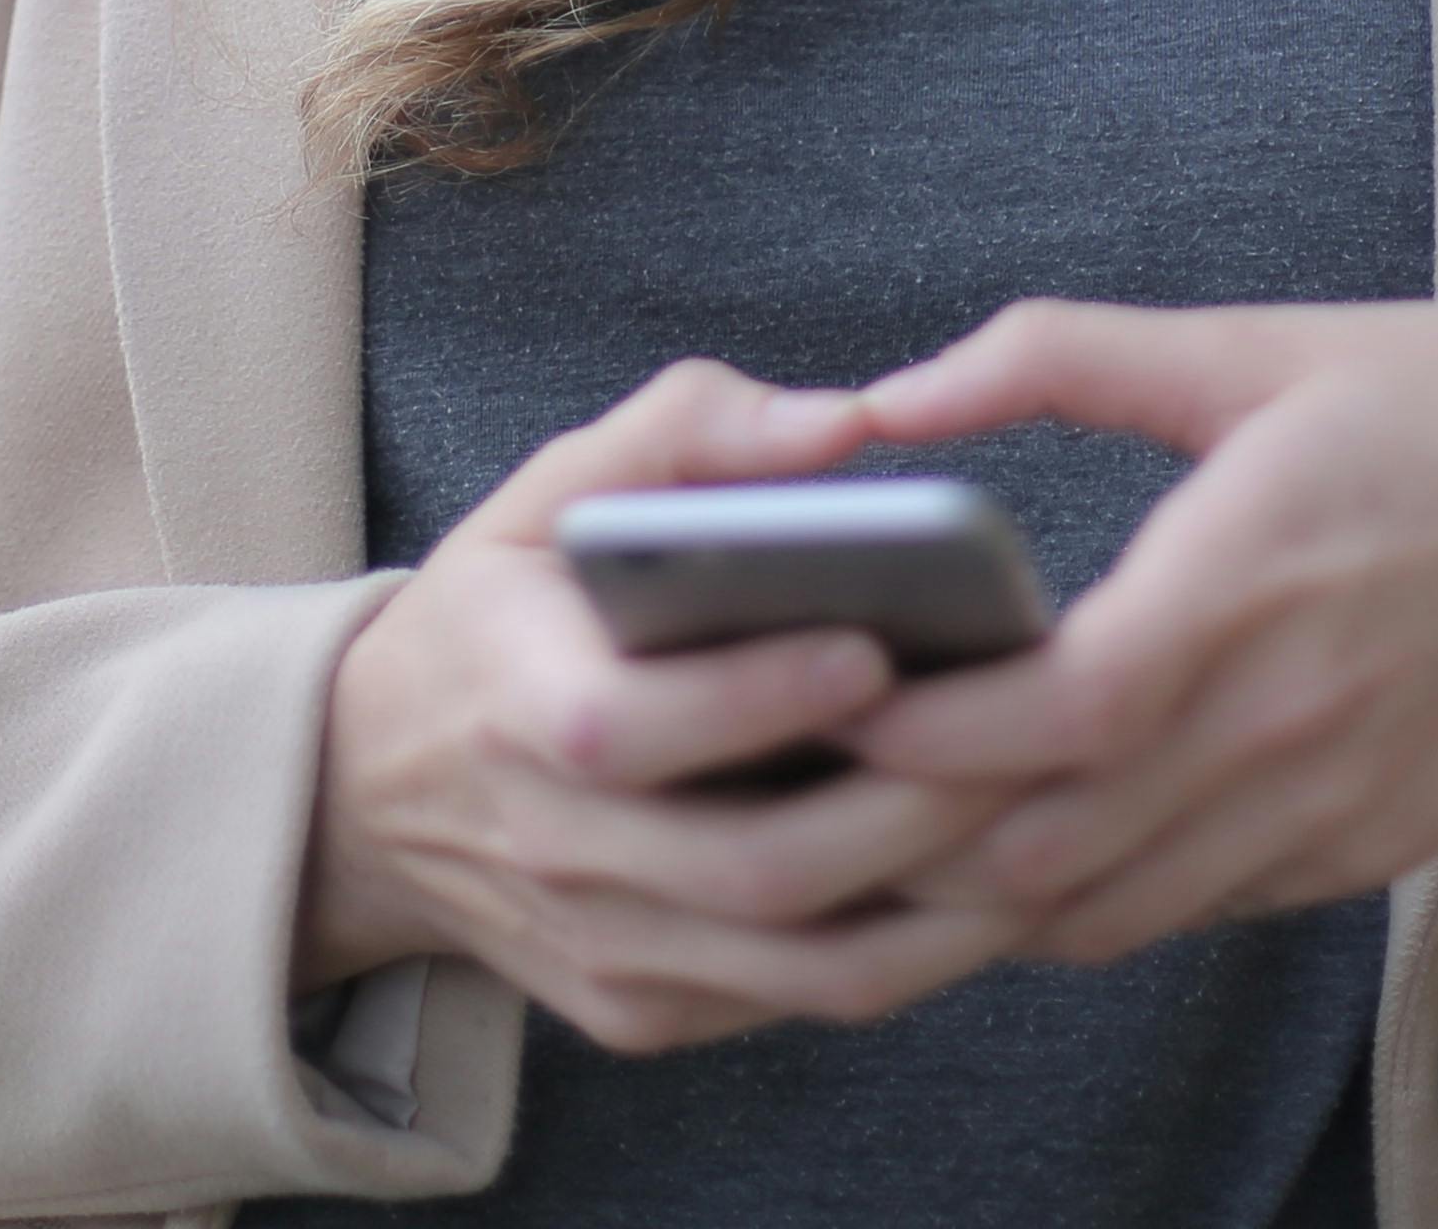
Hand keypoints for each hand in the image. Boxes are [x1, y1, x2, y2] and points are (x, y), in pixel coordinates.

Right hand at [297, 359, 1046, 1051]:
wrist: (378, 789)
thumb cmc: (507, 608)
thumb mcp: (548, 489)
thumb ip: (690, 430)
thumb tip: (849, 424)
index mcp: (515, 709)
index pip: (633, 731)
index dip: (761, 701)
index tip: (881, 645)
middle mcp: (556, 855)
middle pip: (756, 870)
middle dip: (910, 810)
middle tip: (1038, 738)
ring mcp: (607, 954)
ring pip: (807, 968)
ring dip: (951, 905)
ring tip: (1059, 815)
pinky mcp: (649, 1013)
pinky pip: (808, 1004)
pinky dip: (923, 950)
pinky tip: (1007, 877)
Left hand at [834, 302, 1437, 967]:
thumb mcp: (1257, 345)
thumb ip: (1062, 357)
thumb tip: (891, 400)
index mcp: (1245, 582)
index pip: (1047, 715)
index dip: (919, 728)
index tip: (834, 690)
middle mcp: (1284, 720)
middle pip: (1049, 844)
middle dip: (916, 827)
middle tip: (832, 774)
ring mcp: (1329, 805)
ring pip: (1108, 911)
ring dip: (992, 886)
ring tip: (910, 824)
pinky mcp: (1366, 851)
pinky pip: (1193, 913)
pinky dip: (1097, 898)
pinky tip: (1043, 839)